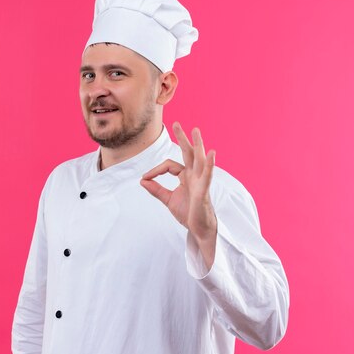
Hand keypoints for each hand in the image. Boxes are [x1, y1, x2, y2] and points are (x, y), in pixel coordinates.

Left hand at [141, 122, 217, 265]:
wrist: (199, 229)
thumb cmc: (188, 213)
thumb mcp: (168, 200)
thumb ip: (156, 190)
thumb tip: (143, 180)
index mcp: (186, 176)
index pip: (169, 165)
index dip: (156, 170)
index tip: (145, 178)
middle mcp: (194, 175)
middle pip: (188, 153)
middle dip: (182, 139)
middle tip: (177, 123)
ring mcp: (201, 181)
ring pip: (199, 160)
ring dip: (197, 145)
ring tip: (196, 131)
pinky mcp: (204, 190)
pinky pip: (208, 175)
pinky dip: (210, 164)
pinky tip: (211, 154)